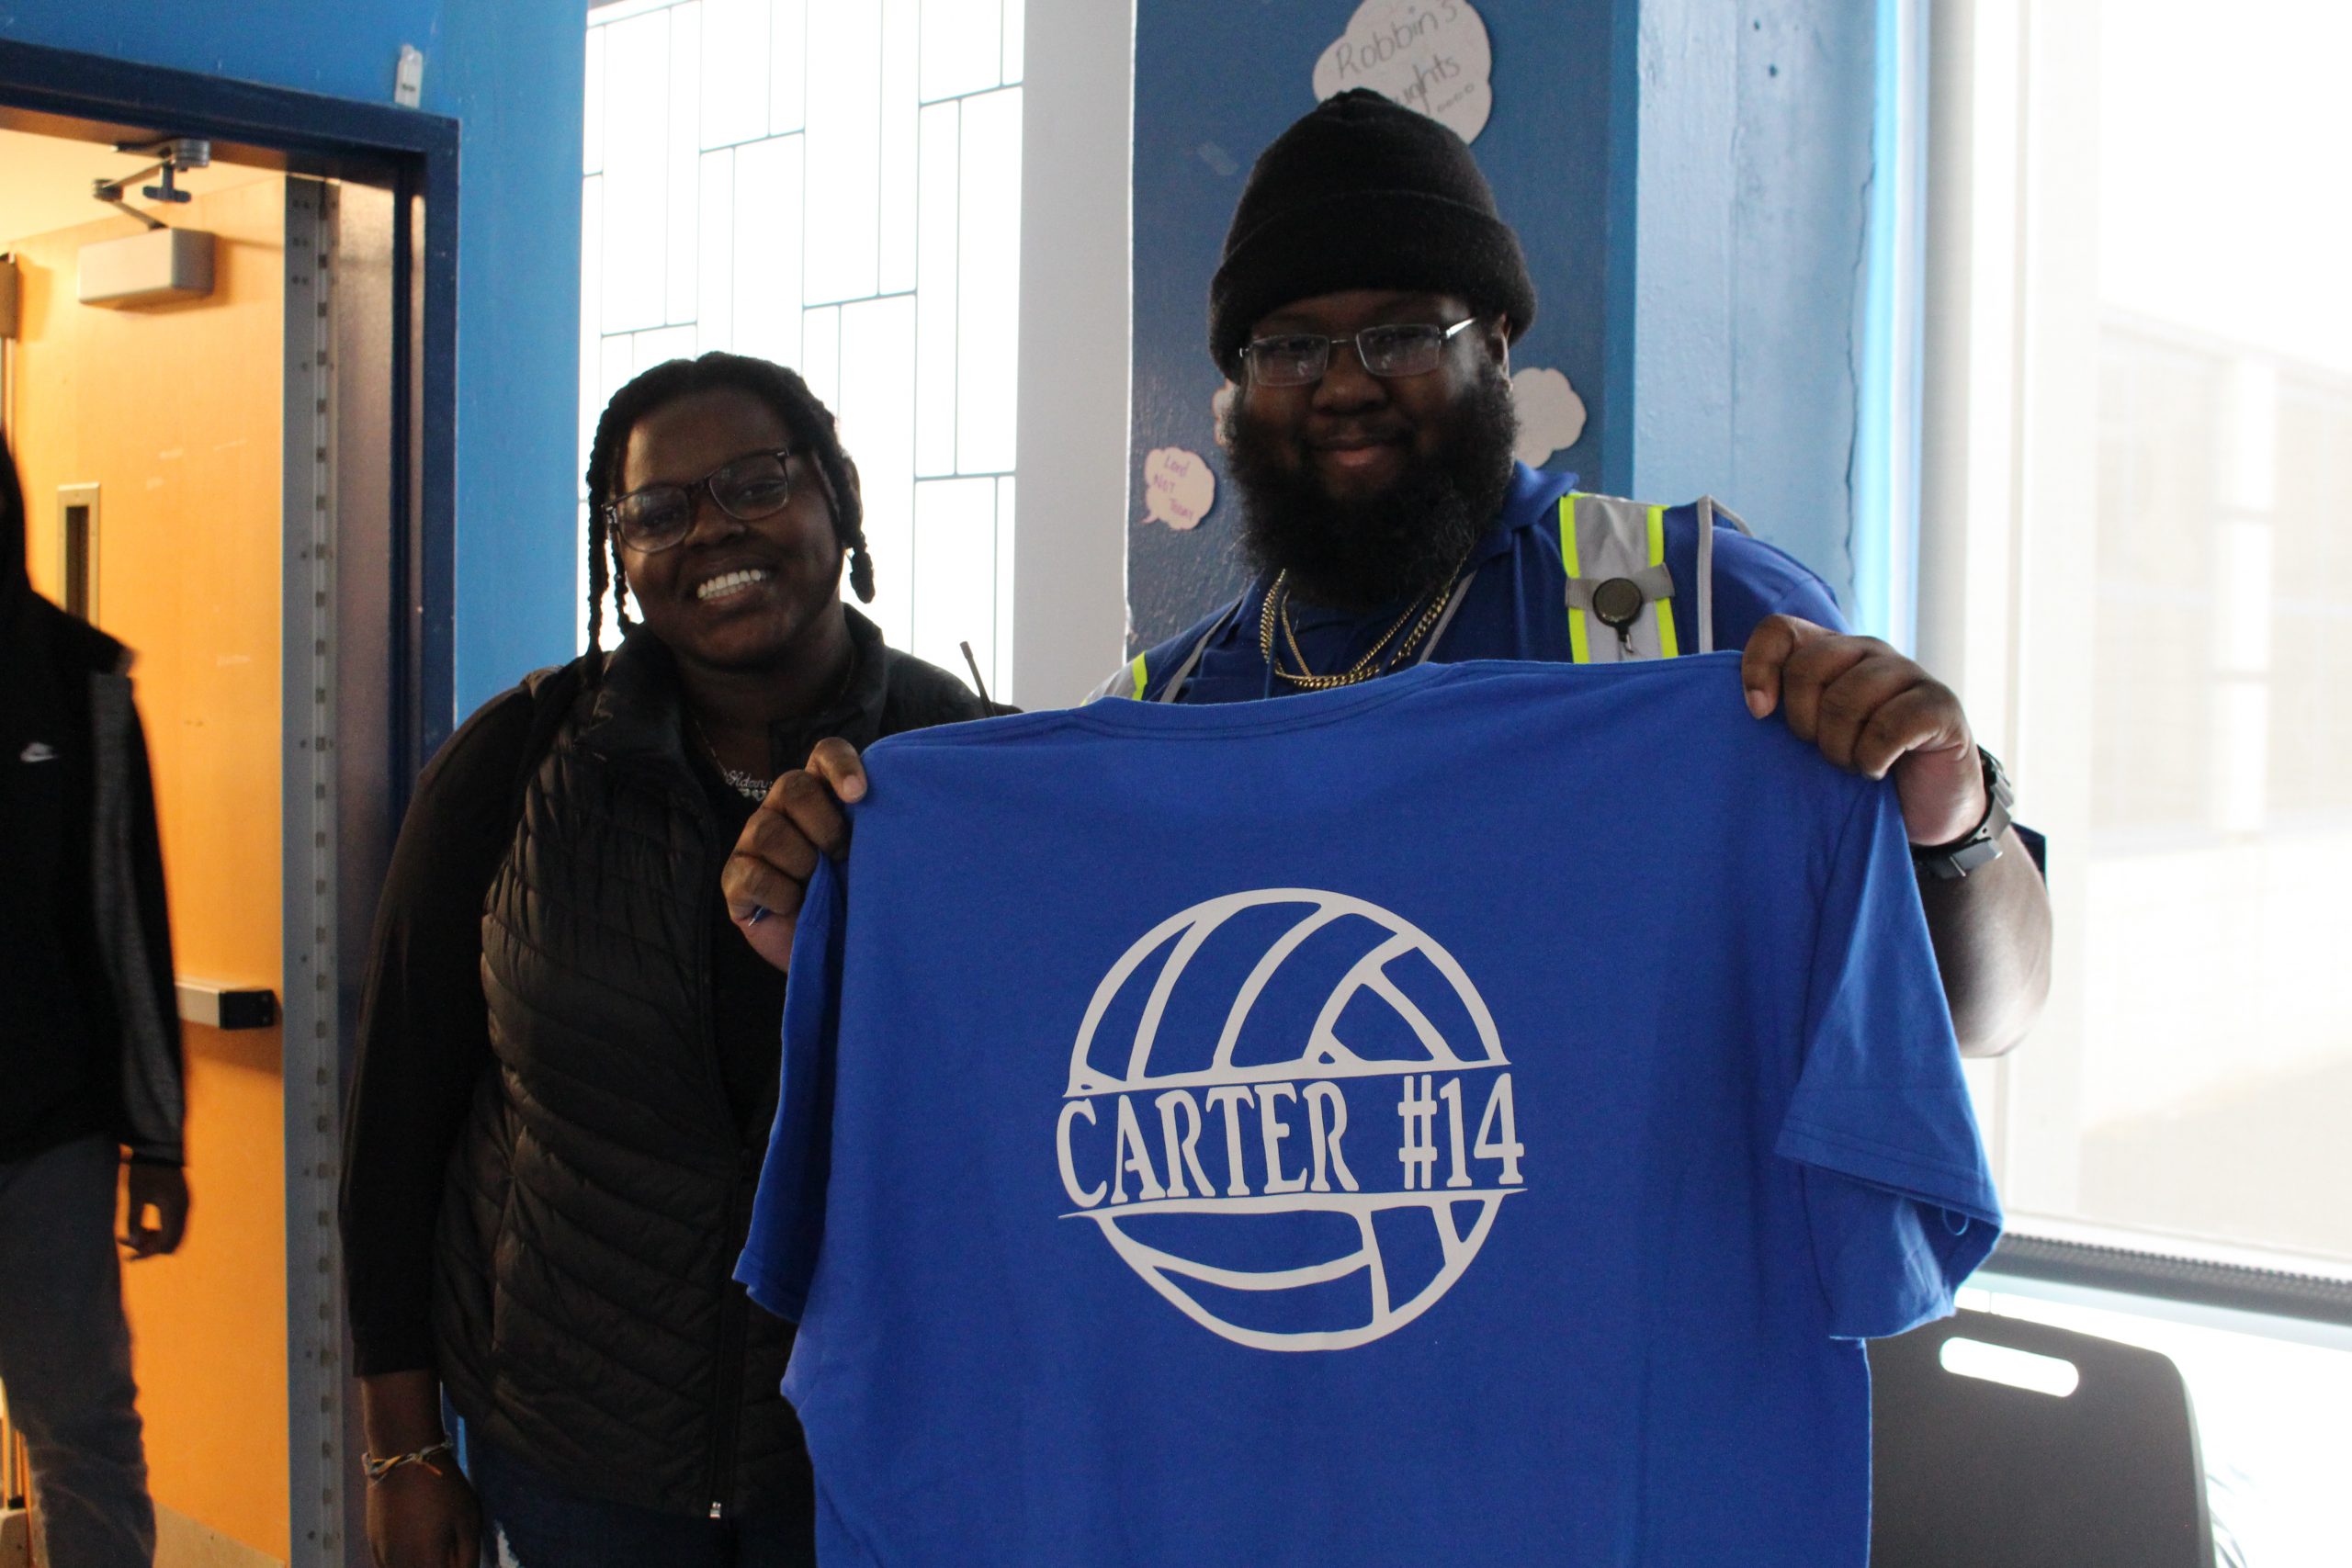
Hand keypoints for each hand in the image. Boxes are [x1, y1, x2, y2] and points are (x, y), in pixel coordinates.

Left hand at [121, 1162, 189, 1257]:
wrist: (159, 1146)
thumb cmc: (145, 1169)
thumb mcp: (135, 1194)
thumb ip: (134, 1220)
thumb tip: (134, 1243)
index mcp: (174, 1210)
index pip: (165, 1244)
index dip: (147, 1254)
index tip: (128, 1256)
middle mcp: (184, 1210)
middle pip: (173, 1243)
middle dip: (151, 1248)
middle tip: (130, 1242)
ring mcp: (185, 1206)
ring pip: (174, 1235)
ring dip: (155, 1239)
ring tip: (135, 1232)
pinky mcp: (182, 1201)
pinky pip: (174, 1225)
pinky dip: (161, 1230)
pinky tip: (145, 1225)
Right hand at [366, 1457, 480, 1567]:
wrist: (404, 1459)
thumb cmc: (444, 1488)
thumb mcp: (469, 1521)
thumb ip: (468, 1558)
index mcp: (429, 1565)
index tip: (459, 1557)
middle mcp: (401, 1567)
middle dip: (438, 1566)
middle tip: (448, 1549)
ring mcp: (383, 1558)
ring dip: (421, 1564)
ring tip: (433, 1543)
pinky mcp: (373, 1546)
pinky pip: (390, 1567)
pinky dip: (405, 1563)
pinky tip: (417, 1543)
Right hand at [721, 737, 867, 971]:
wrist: (836, 955)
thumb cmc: (859, 898)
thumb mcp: (876, 862)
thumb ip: (879, 831)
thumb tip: (897, 816)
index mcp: (823, 794)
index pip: (825, 754)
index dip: (841, 766)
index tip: (860, 795)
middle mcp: (784, 809)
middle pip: (791, 786)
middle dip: (824, 825)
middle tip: (844, 857)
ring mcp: (754, 842)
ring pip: (767, 830)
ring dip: (802, 861)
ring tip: (819, 885)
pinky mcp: (736, 879)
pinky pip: (751, 874)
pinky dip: (780, 892)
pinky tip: (795, 905)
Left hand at [1740, 616, 1986, 843]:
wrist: (1925, 808)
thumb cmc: (1856, 768)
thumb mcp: (1810, 739)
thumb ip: (1780, 713)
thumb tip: (1751, 708)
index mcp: (1830, 653)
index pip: (1779, 630)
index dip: (1759, 666)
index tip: (1758, 714)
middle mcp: (1868, 653)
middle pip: (1808, 666)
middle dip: (1803, 722)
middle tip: (1820, 751)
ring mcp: (1909, 674)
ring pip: (1848, 697)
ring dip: (1839, 748)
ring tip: (1851, 765)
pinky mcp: (1940, 705)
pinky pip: (1889, 725)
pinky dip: (1872, 759)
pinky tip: (1877, 770)